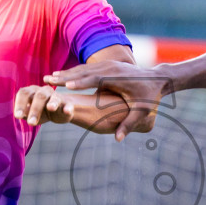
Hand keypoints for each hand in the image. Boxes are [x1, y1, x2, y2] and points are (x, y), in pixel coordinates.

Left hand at [13, 85, 76, 126]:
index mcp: (32, 91)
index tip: (18, 116)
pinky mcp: (67, 104)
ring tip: (50, 108)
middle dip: (34, 109)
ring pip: (54, 98)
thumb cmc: (41, 112)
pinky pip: (68, 105)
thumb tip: (21, 115)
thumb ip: (25, 114)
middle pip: (39, 96)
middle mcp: (44, 91)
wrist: (59, 112)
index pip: (24, 93)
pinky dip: (68, 108)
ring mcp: (57, 97)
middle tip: (31, 123)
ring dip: (52, 103)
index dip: (20, 104)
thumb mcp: (30, 114)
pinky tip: (67, 111)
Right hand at [44, 59, 164, 139]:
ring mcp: (108, 65)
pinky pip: (87, 68)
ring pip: (83, 68)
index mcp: (117, 78)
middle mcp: (110, 69)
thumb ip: (129, 124)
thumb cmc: (150, 97)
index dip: (80, 82)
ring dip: (66, 73)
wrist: (158, 79)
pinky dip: (74, 72)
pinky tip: (62, 76)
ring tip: (49, 78)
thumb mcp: (141, 111)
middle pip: (84, 71)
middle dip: (66, 76)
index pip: (95, 79)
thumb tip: (118, 139)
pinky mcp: (107, 66)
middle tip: (47, 80)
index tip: (64, 87)